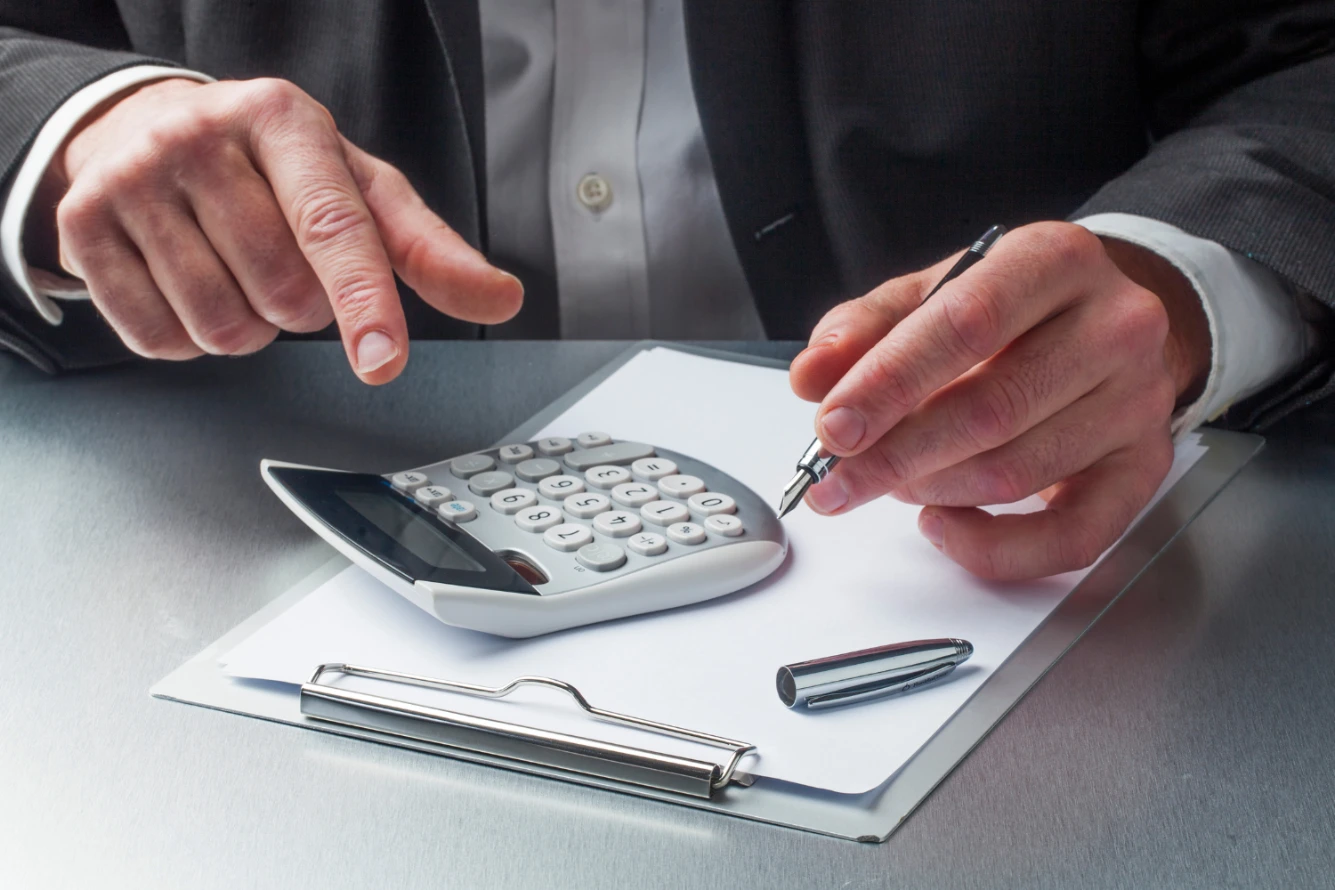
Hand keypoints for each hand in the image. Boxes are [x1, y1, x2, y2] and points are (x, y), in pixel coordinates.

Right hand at [35, 77, 521, 382]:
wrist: (153, 130)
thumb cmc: (274, 169)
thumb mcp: (359, 190)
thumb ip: (428, 251)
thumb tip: (500, 297)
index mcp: (284, 121)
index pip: (332, 226)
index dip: (364, 301)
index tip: (382, 358)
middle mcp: (202, 139)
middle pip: (283, 294)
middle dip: (301, 307)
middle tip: (283, 262)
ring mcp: (134, 180)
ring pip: (222, 327)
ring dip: (248, 327)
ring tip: (237, 271)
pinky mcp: (83, 227)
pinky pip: (161, 340)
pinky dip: (189, 337)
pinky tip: (189, 284)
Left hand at [789, 222, 1210, 579]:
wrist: (1103, 321)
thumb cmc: (1009, 310)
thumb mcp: (931, 293)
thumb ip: (863, 329)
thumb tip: (813, 377)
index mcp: (1054, 261)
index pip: (966, 324)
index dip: (890, 383)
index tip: (833, 426)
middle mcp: (1113, 326)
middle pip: (991, 408)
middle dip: (894, 457)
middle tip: (835, 482)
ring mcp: (1137, 401)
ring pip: (1016, 472)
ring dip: (931, 491)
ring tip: (890, 481)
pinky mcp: (1144, 467)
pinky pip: (1069, 537)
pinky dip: (992, 549)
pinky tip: (943, 525)